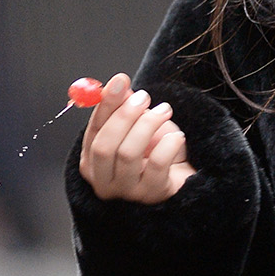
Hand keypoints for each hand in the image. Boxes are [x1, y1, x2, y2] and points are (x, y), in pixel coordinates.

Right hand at [79, 73, 195, 203]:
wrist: (182, 174)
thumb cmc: (155, 150)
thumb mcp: (137, 125)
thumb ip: (123, 106)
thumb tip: (117, 84)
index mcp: (92, 162)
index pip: (93, 131)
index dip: (106, 104)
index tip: (120, 81)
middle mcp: (104, 181)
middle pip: (104, 148)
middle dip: (124, 116)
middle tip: (144, 97)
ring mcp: (127, 192)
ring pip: (128, 154)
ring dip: (148, 125)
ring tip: (164, 110)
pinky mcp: (152, 194)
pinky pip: (157, 165)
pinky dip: (168, 144)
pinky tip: (177, 136)